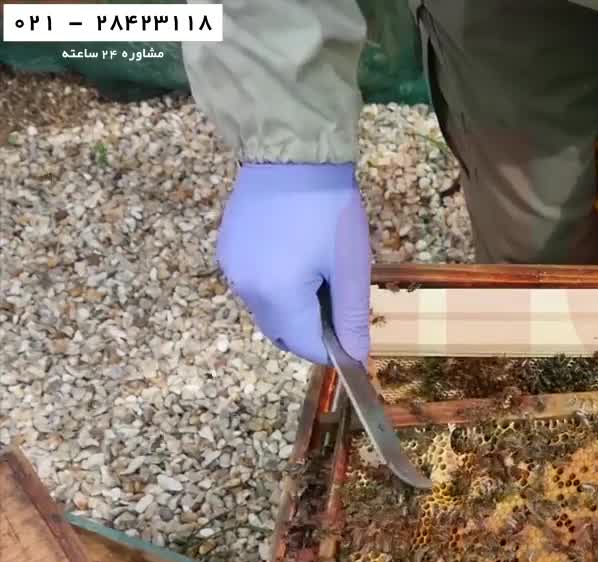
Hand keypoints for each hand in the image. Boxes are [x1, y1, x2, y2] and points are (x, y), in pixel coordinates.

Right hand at [216, 163, 370, 365]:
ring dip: (295, 308)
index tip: (354, 338)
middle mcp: (245, 288)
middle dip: (312, 330)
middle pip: (281, 332)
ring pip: (267, 309)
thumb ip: (351, 318)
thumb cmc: (329, 210)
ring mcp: (232, 268)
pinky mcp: (228, 249)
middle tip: (340, 303)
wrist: (292, 154)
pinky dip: (277, 287)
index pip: (304, 346)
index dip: (332, 350)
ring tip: (321, 275)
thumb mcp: (349, 267)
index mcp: (275, 295)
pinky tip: (298, 259)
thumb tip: (356, 357)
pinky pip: (255, 285)